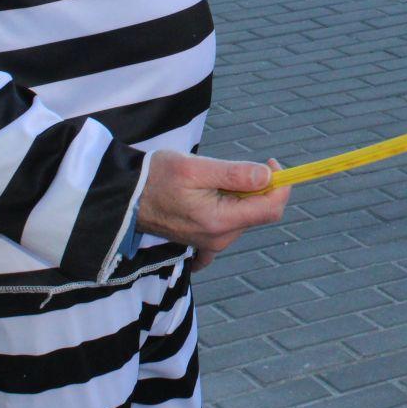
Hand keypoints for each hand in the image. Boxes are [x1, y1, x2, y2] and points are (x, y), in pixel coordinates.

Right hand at [135, 152, 290, 268]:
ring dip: (239, 195)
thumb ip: (234, 174)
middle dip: (256, 187)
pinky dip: (229, 208)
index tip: (271, 164)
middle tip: (230, 168)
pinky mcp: (203, 241)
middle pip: (259, 211)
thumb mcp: (195, 167)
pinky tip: (213, 198)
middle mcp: (220, 238)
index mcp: (220, 221)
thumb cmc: (157, 177)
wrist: (125, 198)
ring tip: (210, 181)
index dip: (280, 185)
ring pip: (245, 215)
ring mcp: (212, 243)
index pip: (271, 208)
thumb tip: (267, 177)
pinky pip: (229, 226)